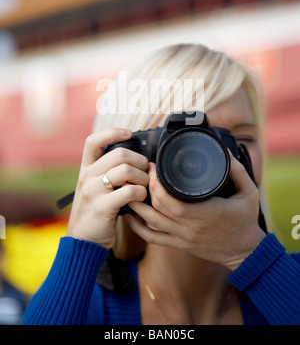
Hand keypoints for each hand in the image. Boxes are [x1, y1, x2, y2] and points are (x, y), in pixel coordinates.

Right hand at [67, 128, 147, 249]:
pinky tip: (140, 199)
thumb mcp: (95, 189)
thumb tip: (134, 161)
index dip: (112, 133)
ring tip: (144, 187)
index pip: (93, 141)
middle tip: (145, 171)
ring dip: (142, 177)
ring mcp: (93, 191)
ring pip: (126, 170)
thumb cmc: (96, 213)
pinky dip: (140, 193)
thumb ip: (108, 173)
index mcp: (86, 170)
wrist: (82, 241)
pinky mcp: (102, 207)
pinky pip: (129, 191)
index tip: (128, 134)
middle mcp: (87, 177)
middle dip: (139, 160)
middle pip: (119, 154)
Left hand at [126, 152, 265, 269]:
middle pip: (158, 209)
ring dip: (137, 205)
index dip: (157, 185)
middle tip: (143, 170)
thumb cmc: (246, 221)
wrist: (246, 252)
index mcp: (206, 213)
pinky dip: (138, 228)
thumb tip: (224, 149)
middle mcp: (191, 227)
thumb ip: (237, 170)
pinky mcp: (179, 244)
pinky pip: (153, 239)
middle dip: (146, 188)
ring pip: (151, 223)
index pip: (173, 202)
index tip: (153, 167)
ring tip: (131, 187)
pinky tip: (129, 216)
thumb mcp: (249, 192)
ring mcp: (183, 238)